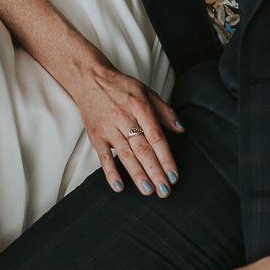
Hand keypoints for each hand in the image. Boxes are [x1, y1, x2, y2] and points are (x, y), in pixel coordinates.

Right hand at [71, 63, 183, 195]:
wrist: (89, 78)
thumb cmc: (120, 86)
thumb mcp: (146, 91)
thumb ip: (164, 110)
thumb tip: (180, 129)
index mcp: (140, 107)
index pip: (156, 137)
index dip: (166, 158)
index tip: (174, 175)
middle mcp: (125, 119)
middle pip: (143, 150)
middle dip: (155, 172)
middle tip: (165, 191)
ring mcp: (109, 128)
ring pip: (126, 155)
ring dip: (138, 175)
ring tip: (148, 191)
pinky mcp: (95, 135)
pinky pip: (103, 157)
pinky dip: (110, 172)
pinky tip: (119, 186)